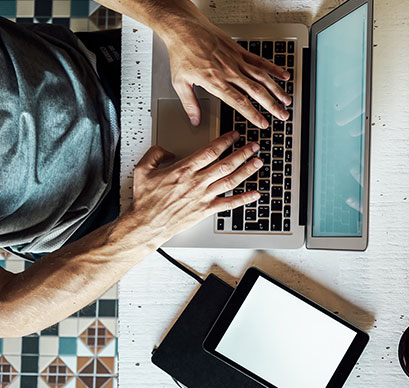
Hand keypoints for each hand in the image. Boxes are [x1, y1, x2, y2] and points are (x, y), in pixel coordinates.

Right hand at [127, 131, 261, 239]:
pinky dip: (244, 199)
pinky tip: (255, 194)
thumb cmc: (145, 200)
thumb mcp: (143, 169)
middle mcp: (196, 182)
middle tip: (254, 145)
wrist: (146, 225)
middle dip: (243, 152)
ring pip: (231, 180)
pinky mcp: (206, 210)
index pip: (210, 151)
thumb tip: (168, 150)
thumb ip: (156, 154)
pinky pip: (229, 204)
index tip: (235, 135)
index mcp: (183, 170)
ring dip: (247, 170)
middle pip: (226, 164)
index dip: (225, 141)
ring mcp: (203, 197)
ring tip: (258, 161)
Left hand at [162, 17, 291, 128]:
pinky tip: (283, 75)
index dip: (253, 114)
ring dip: (276, 90)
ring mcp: (236, 60)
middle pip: (256, 92)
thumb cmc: (182, 53)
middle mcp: (230, 72)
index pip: (239, 102)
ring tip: (287, 100)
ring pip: (262, 77)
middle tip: (282, 115)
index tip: (263, 123)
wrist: (185, 28)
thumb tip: (194, 120)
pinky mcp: (239, 51)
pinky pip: (260, 60)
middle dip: (272, 105)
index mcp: (216, 82)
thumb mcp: (180, 82)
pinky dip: (273, 68)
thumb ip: (190, 104)